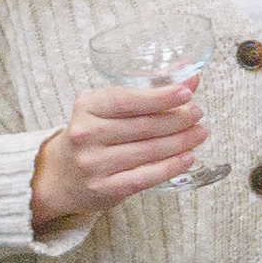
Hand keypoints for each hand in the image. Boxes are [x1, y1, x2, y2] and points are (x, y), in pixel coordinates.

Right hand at [29, 76, 209, 234]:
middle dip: (178, 119)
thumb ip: (149, 90)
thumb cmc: (93, 133)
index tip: (188, 91)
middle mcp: (86, 134)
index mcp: (87, 106)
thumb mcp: (109, 107)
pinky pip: (145, 177)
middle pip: (143, 126)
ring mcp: (93, 163)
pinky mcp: (103, 188)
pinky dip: (170, 167)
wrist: (61, 174)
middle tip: (198, 114)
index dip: (161, 96)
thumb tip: (190, 74)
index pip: (128, 99)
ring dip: (181, 142)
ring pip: (148, 151)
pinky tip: (188, 158)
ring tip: (200, 133)